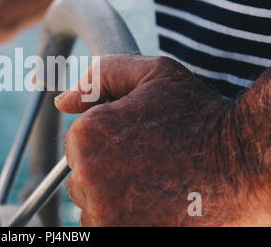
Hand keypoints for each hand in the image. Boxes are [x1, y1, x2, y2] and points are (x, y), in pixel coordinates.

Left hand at [55, 55, 267, 225]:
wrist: (242, 163)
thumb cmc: (198, 116)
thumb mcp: (152, 75)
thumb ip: (99, 78)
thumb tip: (63, 101)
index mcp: (87, 134)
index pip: (76, 144)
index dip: (106, 141)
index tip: (136, 141)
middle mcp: (87, 175)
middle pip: (80, 176)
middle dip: (105, 168)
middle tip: (146, 163)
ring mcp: (103, 212)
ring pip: (91, 204)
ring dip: (112, 196)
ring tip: (151, 184)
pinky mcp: (119, 236)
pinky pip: (104, 226)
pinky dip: (122, 218)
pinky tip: (151, 203)